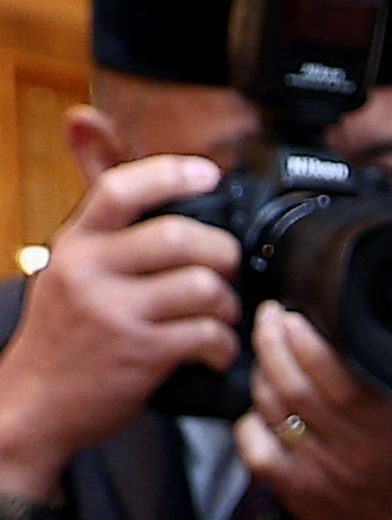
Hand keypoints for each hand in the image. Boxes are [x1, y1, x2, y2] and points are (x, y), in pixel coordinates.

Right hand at [0, 156, 241, 503]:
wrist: (36, 401)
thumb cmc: (66, 330)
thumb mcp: (69, 261)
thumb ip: (97, 207)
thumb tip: (83, 118)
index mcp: (75, 242)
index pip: (120, 189)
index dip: (172, 175)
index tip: (209, 174)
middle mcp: (90, 271)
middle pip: (179, 238)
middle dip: (222, 252)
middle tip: (225, 268)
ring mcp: (114, 313)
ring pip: (203, 286)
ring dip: (227, 303)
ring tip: (219, 314)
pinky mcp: (140, 353)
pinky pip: (208, 334)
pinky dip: (224, 344)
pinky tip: (214, 350)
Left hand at [240, 308, 391, 519]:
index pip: (340, 376)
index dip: (307, 341)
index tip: (296, 314)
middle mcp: (356, 449)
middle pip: (297, 387)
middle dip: (273, 343)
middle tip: (271, 318)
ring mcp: (322, 471)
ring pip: (273, 410)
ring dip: (261, 374)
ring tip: (267, 353)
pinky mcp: (296, 490)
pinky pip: (256, 448)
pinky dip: (249, 422)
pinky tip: (258, 407)